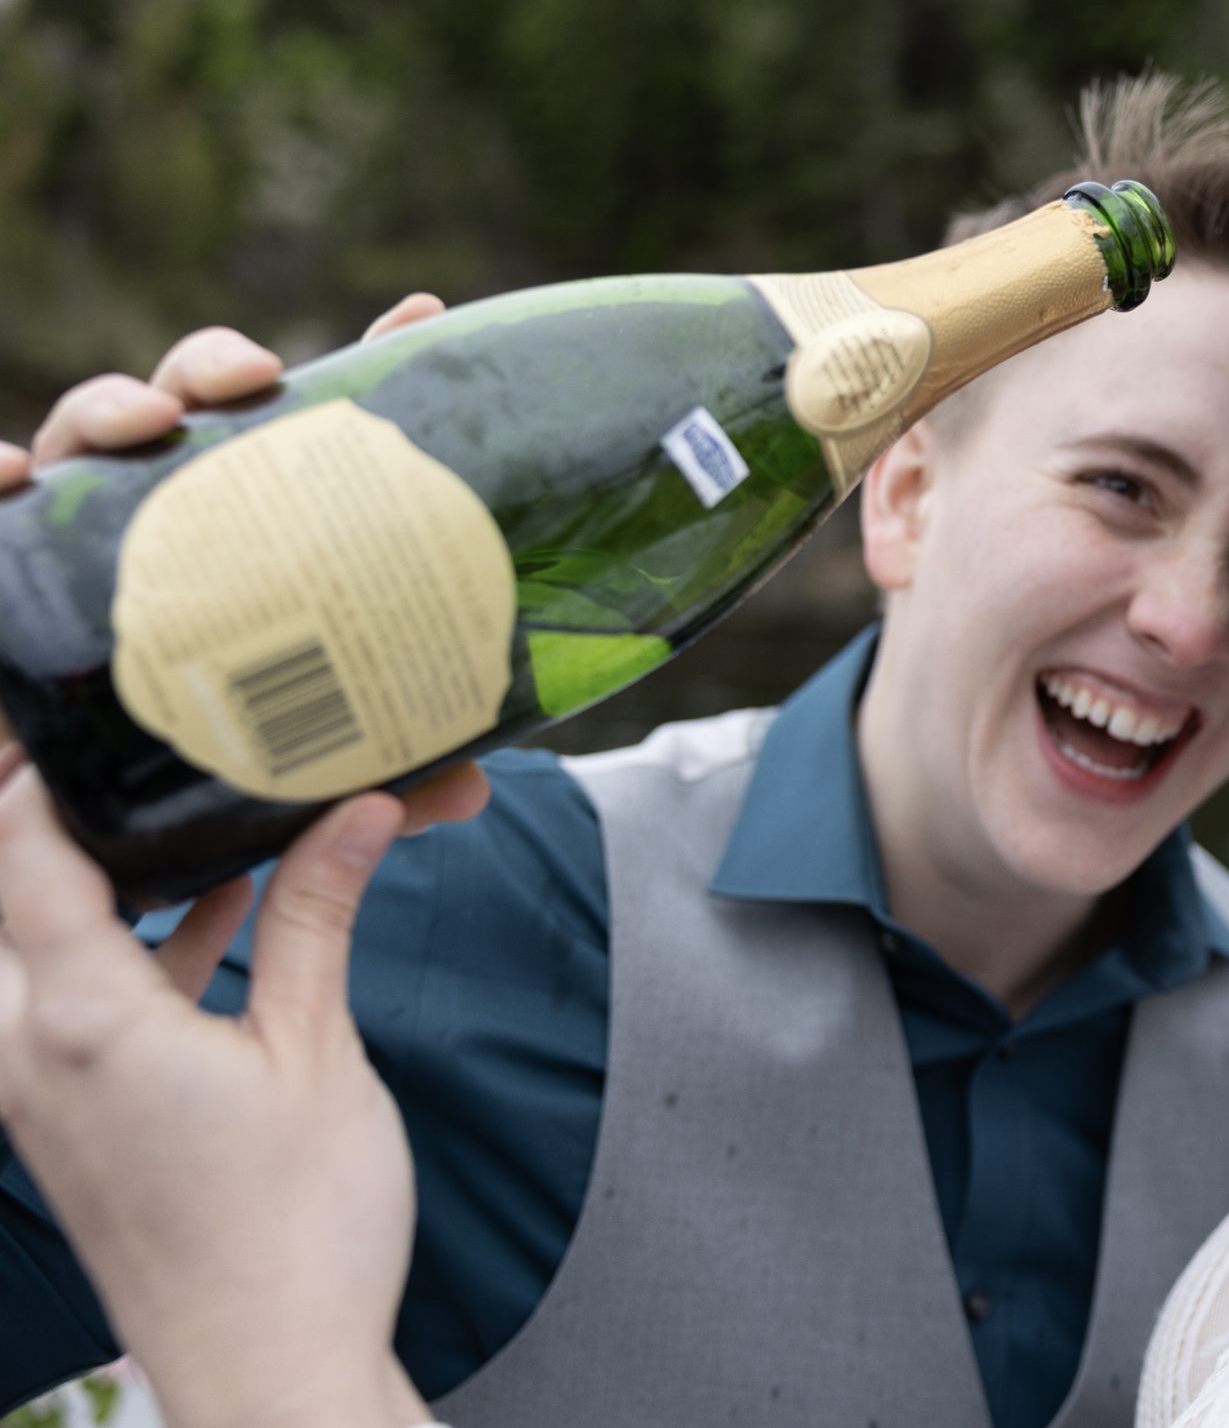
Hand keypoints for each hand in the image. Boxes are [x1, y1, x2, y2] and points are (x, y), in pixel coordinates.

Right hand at [0, 295, 488, 861]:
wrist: (99, 865)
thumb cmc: (214, 791)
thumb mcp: (310, 786)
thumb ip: (382, 779)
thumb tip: (466, 790)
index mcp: (255, 538)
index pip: (303, 434)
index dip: (360, 365)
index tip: (418, 315)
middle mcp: (167, 520)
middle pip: (188, 406)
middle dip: (211, 366)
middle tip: (252, 379)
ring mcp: (82, 544)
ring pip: (88, 438)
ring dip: (110, 407)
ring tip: (146, 420)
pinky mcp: (18, 592)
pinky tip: (4, 474)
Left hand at [0, 747, 429, 1427]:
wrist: (268, 1368)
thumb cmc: (293, 1233)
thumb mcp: (318, 1053)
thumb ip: (317, 918)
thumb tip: (359, 815)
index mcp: (84, 1020)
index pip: (19, 855)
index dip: (31, 768)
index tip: (73, 702)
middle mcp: (31, 1051)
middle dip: (34, 816)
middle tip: (100, 743)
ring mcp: (39, 1090)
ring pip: (25, 948)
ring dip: (84, 876)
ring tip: (178, 812)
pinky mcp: (70, 1118)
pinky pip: (65, 999)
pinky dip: (119, 941)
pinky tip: (219, 907)